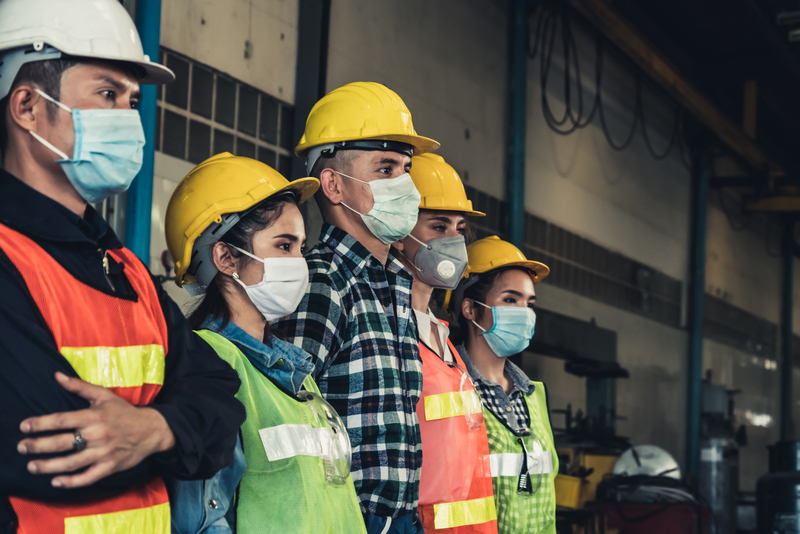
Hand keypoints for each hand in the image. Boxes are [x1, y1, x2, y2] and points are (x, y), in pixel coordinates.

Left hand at [17, 372, 175, 487]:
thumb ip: (79, 386)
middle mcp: (97, 435)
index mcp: (94, 416)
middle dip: (38, 446)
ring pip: (70, 462)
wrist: (151, 430)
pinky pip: (87, 477)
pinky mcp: (109, 467)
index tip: (24, 426)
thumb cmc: (124, 412)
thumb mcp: (104, 395)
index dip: (40, 424)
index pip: (61, 420)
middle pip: (61, 443)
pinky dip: (71, 482)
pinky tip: (56, 481)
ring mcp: (103, 453)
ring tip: (32, 466)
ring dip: (48, 466)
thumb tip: (57, 376)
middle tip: (22, 447)